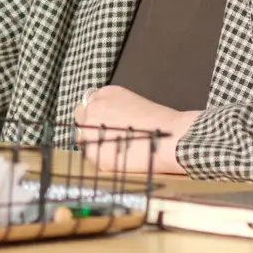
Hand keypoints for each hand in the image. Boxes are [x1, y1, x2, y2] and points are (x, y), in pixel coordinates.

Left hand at [75, 84, 198, 174]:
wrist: (170, 138)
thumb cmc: (160, 123)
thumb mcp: (133, 104)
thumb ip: (114, 110)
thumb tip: (108, 123)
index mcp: (105, 94)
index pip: (89, 104)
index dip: (97, 117)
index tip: (105, 126)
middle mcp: (93, 107)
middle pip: (81, 119)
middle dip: (90, 128)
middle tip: (108, 140)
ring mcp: (90, 129)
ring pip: (83, 138)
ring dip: (94, 144)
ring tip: (115, 150)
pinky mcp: (94, 151)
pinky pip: (91, 156)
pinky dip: (102, 159)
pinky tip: (119, 159)